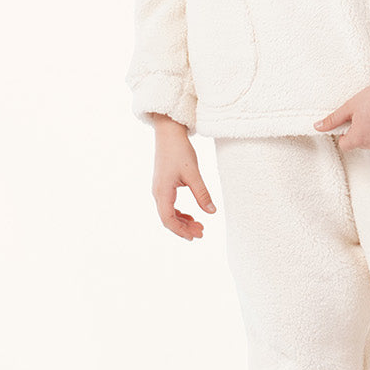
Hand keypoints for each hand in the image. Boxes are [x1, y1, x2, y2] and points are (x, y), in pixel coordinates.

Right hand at [149, 114, 216, 239]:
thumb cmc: (180, 151)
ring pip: (169, 213)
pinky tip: (191, 215)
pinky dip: (180, 213)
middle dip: (184, 228)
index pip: (168, 219)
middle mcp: (158, 193)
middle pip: (168, 219)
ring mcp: (159, 189)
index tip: (194, 236)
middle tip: (201, 233)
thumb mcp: (194, 174)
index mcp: (162, 192)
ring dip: (183, 221)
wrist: (169, 133)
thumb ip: (202, 194)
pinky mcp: (163, 185)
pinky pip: (169, 205)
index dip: (181, 231)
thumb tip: (211, 212)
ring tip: (199, 226)